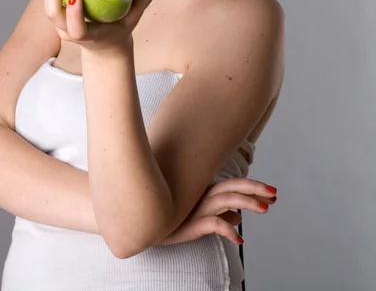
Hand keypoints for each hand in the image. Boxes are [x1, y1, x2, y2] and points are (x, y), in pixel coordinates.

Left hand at [44, 0, 152, 53]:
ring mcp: (63, 28)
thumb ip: (142, 0)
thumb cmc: (120, 28)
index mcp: (90, 36)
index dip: (73, 14)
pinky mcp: (60, 20)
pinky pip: (53, 3)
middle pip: (54, 18)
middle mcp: (72, 34)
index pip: (77, 30)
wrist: (106, 45)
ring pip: (50, 10)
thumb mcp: (135, 18)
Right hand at [156, 178, 277, 245]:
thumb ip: (221, 213)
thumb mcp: (202, 216)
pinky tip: (239, 240)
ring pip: (226, 200)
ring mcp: (198, 208)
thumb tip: (239, 216)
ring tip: (265, 208)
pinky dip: (228, 230)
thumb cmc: (174, 218)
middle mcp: (203, 196)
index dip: (253, 186)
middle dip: (255, 188)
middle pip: (232, 187)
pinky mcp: (192, 223)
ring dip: (247, 202)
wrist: (149, 225)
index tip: (272, 193)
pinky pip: (214, 224)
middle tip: (274, 195)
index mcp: (205, 191)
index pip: (232, 184)